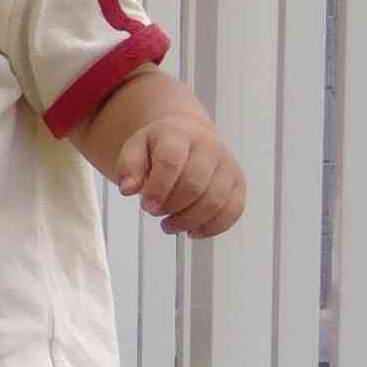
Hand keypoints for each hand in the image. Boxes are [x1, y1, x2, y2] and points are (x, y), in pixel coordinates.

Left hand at [115, 116, 244, 237]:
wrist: (188, 137)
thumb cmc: (158, 147)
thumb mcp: (135, 149)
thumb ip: (128, 166)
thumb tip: (128, 188)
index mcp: (180, 134)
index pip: (171, 161)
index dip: (158, 188)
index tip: (146, 206)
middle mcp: (209, 147)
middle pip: (195, 185)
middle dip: (172, 206)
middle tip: (154, 212)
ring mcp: (227, 165)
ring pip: (215, 201)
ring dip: (189, 220)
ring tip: (168, 225)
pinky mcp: (238, 183)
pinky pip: (233, 210)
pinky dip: (212, 227)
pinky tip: (192, 231)